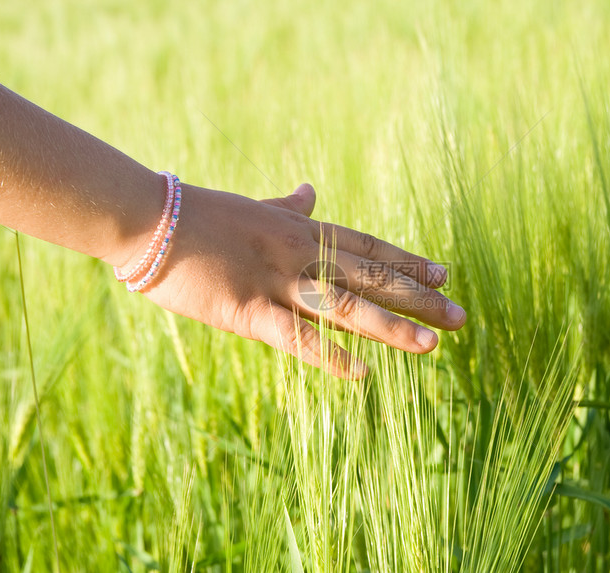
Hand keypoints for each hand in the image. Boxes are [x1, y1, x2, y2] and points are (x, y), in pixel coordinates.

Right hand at [138, 182, 465, 378]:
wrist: (150, 219)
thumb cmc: (200, 214)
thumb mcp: (254, 207)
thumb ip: (288, 205)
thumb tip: (310, 188)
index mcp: (302, 231)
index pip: (369, 248)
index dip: (409, 262)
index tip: (445, 275)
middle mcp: (301, 253)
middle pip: (372, 277)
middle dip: (418, 298)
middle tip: (460, 317)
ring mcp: (277, 281)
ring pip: (346, 305)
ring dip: (391, 326)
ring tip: (431, 345)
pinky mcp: (247, 309)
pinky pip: (296, 336)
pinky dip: (330, 354)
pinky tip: (362, 371)